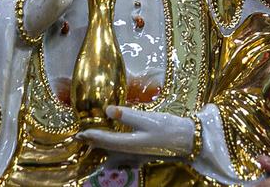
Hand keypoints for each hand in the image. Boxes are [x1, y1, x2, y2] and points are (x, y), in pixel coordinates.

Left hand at [77, 106, 194, 157]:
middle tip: (81, 138)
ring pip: (114, 157)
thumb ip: (127, 114)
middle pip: (107, 150)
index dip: (91, 136)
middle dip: (94, 145)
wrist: (189, 141)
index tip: (79, 133)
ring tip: (93, 146)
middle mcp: (131, 153)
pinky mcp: (144, 156)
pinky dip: (116, 157)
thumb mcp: (148, 118)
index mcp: (129, 144)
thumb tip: (107, 110)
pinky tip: (115, 156)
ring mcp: (138, 157)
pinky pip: (125, 159)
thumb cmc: (169, 128)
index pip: (104, 140)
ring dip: (103, 151)